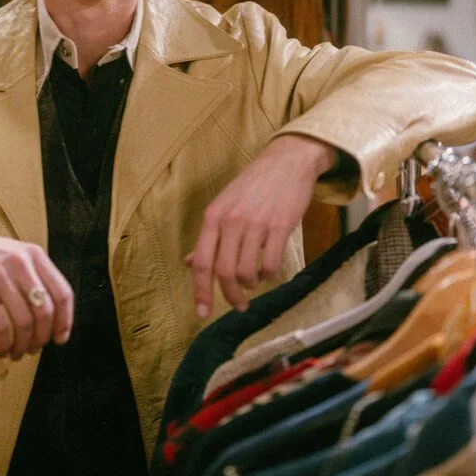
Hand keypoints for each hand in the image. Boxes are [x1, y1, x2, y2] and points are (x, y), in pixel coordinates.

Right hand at [0, 226, 74, 359]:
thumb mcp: (14, 256)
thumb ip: (34, 277)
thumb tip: (52, 319)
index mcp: (34, 254)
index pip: (62, 292)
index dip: (65, 320)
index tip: (60, 338)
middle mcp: (20, 262)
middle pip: (45, 311)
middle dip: (43, 337)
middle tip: (35, 348)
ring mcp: (0, 276)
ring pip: (24, 322)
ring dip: (23, 344)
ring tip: (17, 352)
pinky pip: (0, 326)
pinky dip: (4, 344)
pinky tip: (1, 349)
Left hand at [186, 134, 337, 317]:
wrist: (286, 161)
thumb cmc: (253, 186)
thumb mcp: (224, 205)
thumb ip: (209, 236)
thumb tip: (189, 262)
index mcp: (213, 216)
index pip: (201, 261)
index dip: (200, 291)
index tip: (202, 313)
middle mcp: (231, 221)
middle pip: (224, 272)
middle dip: (230, 296)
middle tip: (239, 304)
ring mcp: (255, 223)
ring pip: (247, 272)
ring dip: (251, 284)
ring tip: (255, 278)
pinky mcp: (280, 226)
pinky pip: (271, 264)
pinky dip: (270, 275)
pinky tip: (270, 268)